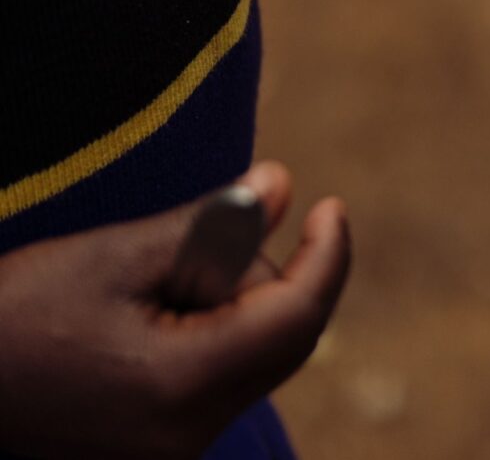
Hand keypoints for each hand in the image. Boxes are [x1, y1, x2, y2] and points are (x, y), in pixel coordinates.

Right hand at [0, 163, 352, 459]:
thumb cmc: (16, 313)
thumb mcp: (116, 254)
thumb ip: (212, 223)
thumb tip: (282, 185)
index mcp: (182, 389)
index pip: (298, 316)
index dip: (327, 255)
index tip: (329, 205)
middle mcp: (187, 438)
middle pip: (283, 341)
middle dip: (265, 276)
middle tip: (204, 238)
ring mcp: (171, 454)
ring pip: (254, 360)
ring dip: (231, 307)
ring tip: (147, 290)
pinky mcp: (155, 453)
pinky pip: (219, 383)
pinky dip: (210, 335)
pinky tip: (150, 315)